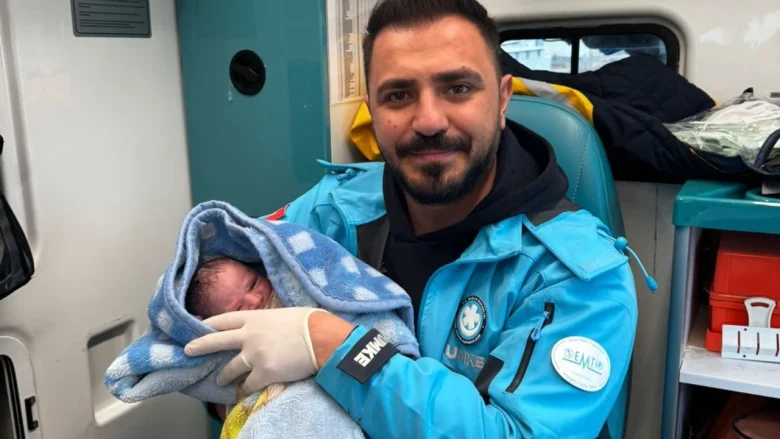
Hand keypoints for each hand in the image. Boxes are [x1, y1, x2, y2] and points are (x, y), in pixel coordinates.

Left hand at [184, 307, 326, 393]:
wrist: (323, 339)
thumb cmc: (310, 322)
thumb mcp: (283, 313)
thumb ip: (267, 320)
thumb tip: (264, 325)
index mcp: (254, 317)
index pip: (223, 319)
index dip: (208, 324)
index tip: (197, 326)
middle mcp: (249, 335)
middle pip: (216, 340)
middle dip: (199, 346)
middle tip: (187, 351)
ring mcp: (254, 355)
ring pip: (230, 368)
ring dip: (223, 376)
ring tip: (220, 380)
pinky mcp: (264, 373)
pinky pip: (247, 384)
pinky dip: (245, 388)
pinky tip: (243, 391)